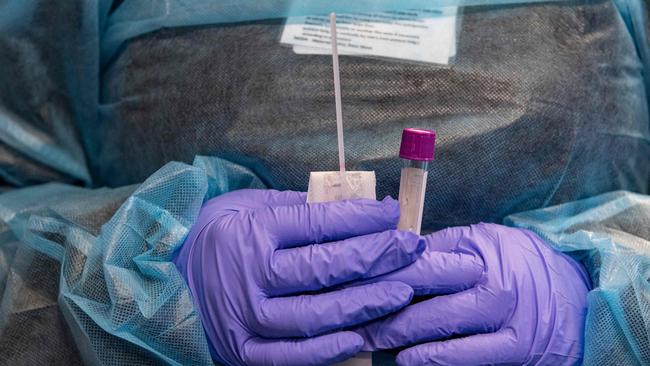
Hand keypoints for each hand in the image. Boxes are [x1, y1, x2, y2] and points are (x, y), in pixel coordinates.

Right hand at [172, 189, 424, 365]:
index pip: (316, 223)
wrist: (167, 279)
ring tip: (402, 289)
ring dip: (365, 303)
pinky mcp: (244, 350)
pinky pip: (292, 356)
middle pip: (323, 268)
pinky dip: (330, 348)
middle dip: (375, 256)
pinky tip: (362, 333)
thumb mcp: (247, 208)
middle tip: (411, 246)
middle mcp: (249, 275)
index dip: (359, 218)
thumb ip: (296, 209)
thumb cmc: (217, 236)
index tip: (391, 213)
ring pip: (316, 315)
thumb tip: (354, 210)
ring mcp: (246, 317)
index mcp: (251, 232)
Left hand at [356, 223, 589, 365]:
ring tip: (370, 340)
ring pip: (441, 332)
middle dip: (383, 312)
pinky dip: (435, 360)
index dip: (383, 276)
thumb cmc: (521, 263)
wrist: (576, 295)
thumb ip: (443, 245)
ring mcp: (506, 322)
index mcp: (480, 255)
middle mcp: (494, 287)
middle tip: (351, 319)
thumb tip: (398, 250)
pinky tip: (408, 360)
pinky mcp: (516, 352)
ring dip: (400, 338)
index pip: (421, 265)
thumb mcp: (486, 240)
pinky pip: (468, 359)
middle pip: (425, 299)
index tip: (354, 283)